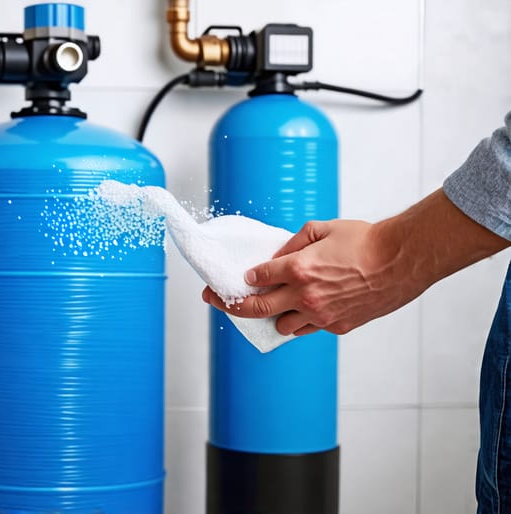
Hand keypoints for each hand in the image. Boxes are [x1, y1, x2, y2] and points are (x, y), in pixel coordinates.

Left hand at [202, 218, 412, 335]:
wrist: (403, 260)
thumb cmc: (366, 241)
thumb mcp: (323, 229)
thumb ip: (294, 243)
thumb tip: (276, 255)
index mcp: (299, 268)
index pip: (257, 277)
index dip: (244, 278)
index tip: (239, 278)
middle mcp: (306, 295)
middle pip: (256, 308)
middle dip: (230, 305)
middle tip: (215, 300)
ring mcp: (321, 314)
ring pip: (281, 325)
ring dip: (271, 316)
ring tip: (268, 307)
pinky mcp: (336, 326)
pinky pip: (307, 329)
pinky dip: (299, 321)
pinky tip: (298, 311)